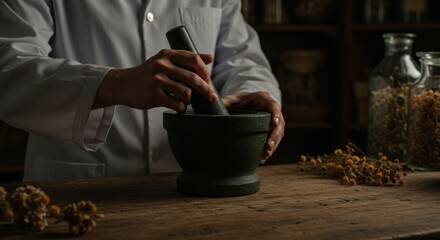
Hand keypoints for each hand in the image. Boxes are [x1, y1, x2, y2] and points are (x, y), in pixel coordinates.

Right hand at [93, 49, 217, 111]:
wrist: (123, 84)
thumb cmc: (148, 74)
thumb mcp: (164, 61)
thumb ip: (185, 59)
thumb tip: (210, 57)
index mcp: (167, 55)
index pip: (193, 59)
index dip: (205, 71)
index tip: (208, 80)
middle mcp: (162, 65)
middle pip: (193, 78)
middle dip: (206, 89)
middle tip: (212, 97)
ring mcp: (158, 80)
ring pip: (186, 93)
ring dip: (190, 100)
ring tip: (185, 100)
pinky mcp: (154, 95)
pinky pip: (177, 104)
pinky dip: (181, 107)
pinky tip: (178, 106)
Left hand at [222, 92, 284, 161]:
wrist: (245, 102)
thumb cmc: (239, 100)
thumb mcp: (231, 99)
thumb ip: (225, 102)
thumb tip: (213, 104)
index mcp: (263, 99)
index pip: (273, 106)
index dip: (276, 115)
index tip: (275, 124)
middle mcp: (271, 109)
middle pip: (279, 123)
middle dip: (274, 136)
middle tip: (268, 148)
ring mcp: (274, 119)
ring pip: (279, 133)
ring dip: (274, 144)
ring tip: (266, 155)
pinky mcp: (272, 128)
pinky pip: (275, 138)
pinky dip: (271, 147)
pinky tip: (264, 156)